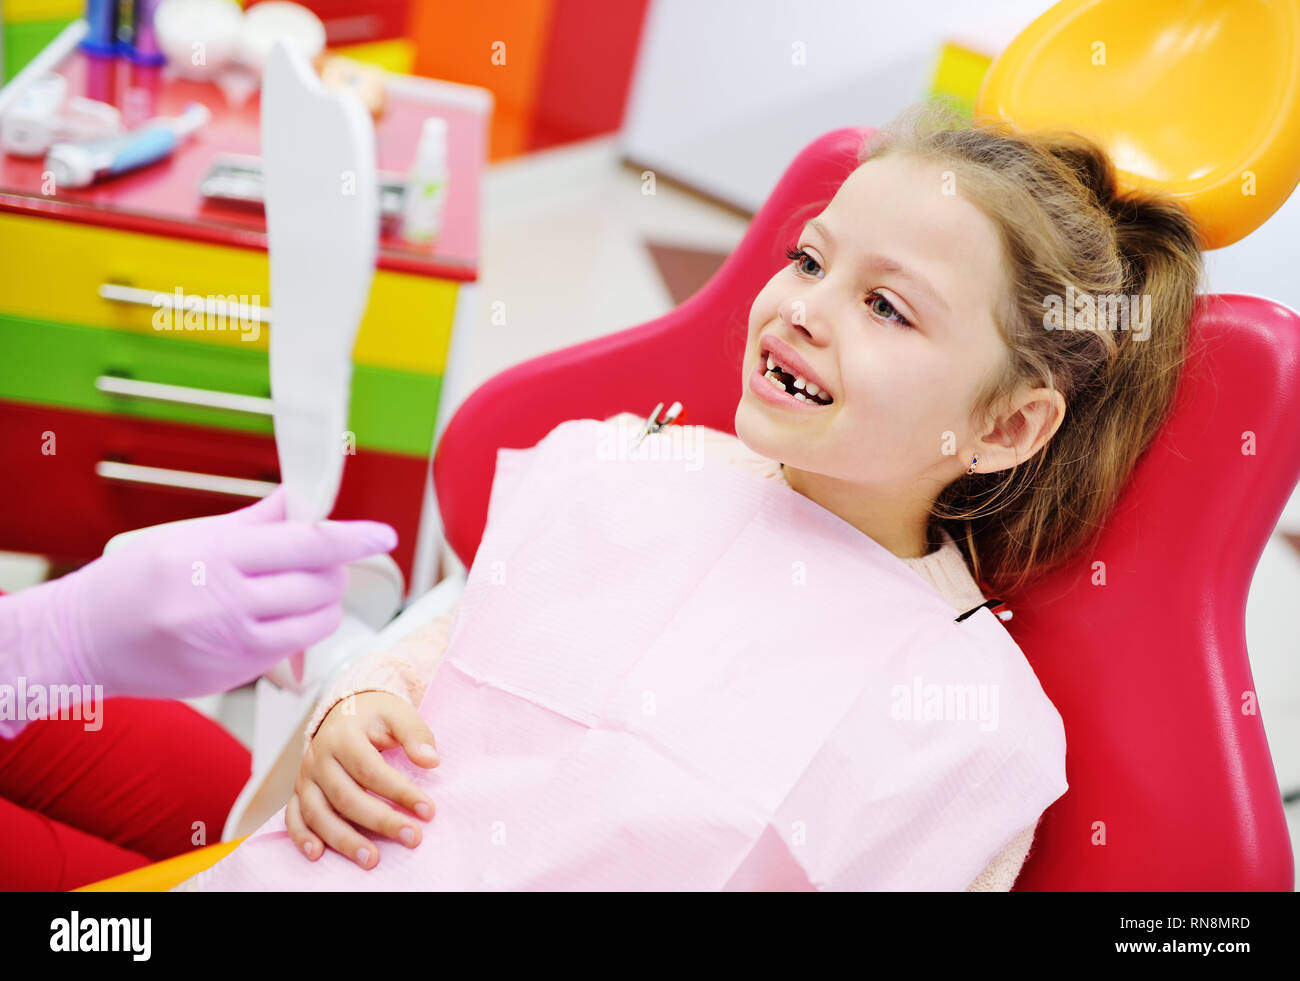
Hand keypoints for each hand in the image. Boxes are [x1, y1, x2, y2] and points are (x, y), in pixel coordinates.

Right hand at [62, 486, 398, 698]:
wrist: (82, 641)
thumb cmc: (132, 580)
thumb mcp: (186, 536)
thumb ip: (253, 522)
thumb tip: (301, 501)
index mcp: (215, 557)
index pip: (306, 544)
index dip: (354, 538)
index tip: (385, 535)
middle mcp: (225, 604)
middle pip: (320, 585)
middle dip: (335, 569)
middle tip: (320, 559)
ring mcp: (231, 646)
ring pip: (317, 622)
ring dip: (324, 602)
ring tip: (299, 588)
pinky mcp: (234, 677)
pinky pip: (292, 650)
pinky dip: (298, 630)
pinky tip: (273, 617)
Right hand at [288, 691, 438, 868]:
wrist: (346, 711)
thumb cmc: (376, 716)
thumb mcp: (398, 714)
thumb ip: (415, 734)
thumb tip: (431, 761)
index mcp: (343, 735)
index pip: (371, 769)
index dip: (400, 792)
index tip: (428, 810)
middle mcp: (318, 757)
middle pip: (346, 796)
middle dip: (380, 821)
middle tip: (412, 838)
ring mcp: (305, 776)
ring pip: (318, 813)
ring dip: (343, 839)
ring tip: (372, 859)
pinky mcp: (298, 791)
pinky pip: (294, 817)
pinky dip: (301, 836)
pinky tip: (317, 854)